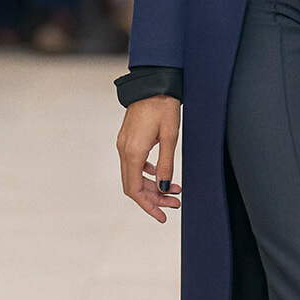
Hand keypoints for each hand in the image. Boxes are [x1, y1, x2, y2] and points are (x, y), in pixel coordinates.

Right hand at [117, 96, 181, 222]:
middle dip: (154, 198)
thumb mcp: (170, 137)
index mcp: (133, 152)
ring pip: (134, 175)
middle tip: (176, 203)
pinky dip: (148, 173)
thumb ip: (166, 164)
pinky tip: (162, 173)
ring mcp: (124, 144)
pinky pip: (135, 163)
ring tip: (175, 190)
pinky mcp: (128, 138)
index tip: (162, 216)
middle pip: (134, 185)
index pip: (134, 190)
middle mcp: (124, 150)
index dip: (148, 206)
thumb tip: (163, 187)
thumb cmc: (163, 106)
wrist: (153, 83)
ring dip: (153, 185)